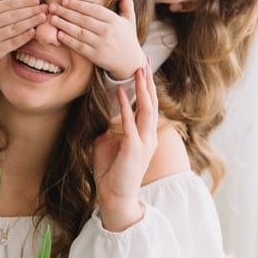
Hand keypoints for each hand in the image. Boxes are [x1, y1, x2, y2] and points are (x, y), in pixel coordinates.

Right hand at [0, 0, 47, 76]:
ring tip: (42, 17)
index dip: (23, 2)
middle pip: (14, 16)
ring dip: (31, 22)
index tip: (36, 0)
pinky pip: (14, 42)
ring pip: (15, 28)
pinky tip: (33, 31)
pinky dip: (24, 37)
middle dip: (31, 11)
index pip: (8, 5)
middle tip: (44, 8)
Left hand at [49, 0, 145, 79]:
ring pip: (79, 32)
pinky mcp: (96, 56)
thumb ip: (127, 3)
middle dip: (66, 12)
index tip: (64, 0)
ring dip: (64, 25)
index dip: (77, 4)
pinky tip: (59, 35)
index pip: (92, 9)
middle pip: (83, 19)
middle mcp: (107, 31)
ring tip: (53, 19)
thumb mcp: (130, 19)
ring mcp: (101, 44)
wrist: (130, 63)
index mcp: (113, 20)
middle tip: (52, 7)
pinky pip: (79, 46)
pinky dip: (69, 40)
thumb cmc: (128, 39)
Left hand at [93, 60, 157, 230]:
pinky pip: (130, 123)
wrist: (115, 197)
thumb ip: (111, 130)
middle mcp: (149, 136)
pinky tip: (120, 92)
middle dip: (148, 81)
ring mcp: (144, 142)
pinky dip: (125, 107)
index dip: (146, 87)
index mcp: (145, 135)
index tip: (142, 68)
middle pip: (152, 102)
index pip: (149, 106)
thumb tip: (104, 119)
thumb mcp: (109, 145)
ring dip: (142, 89)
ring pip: (147, 109)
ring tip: (137, 70)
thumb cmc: (111, 172)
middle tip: (144, 60)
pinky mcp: (133, 149)